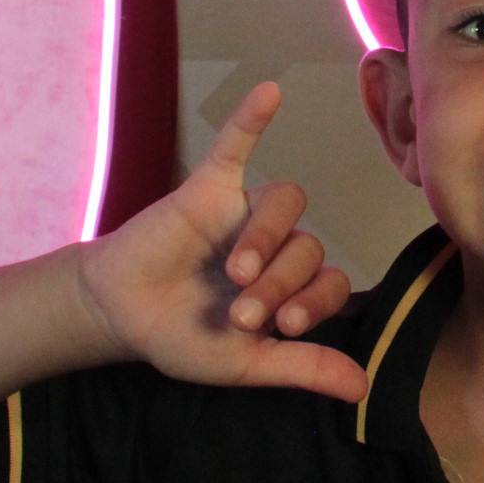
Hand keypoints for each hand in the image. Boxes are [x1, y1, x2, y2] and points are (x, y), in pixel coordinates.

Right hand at [74, 81, 367, 402]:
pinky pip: (236, 146)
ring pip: (285, 204)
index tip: (282, 326)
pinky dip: (252, 120)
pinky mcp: (209, 188)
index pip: (330, 284)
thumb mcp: (243, 363)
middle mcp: (279, 245)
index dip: (314, 302)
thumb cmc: (184, 337)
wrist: (119, 316)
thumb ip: (303, 367)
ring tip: (235, 271)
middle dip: (278, 283)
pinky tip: (270, 93)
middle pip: (307, 247)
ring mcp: (245, 213)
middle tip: (240, 311)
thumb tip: (365, 389)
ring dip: (265, 238)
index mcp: (293, 286)